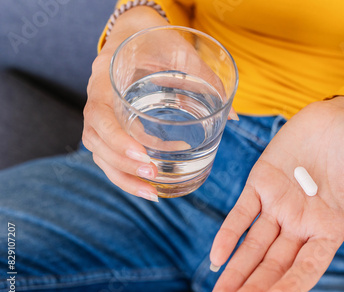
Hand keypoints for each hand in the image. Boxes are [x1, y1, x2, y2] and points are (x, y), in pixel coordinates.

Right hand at [82, 7, 236, 200]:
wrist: (133, 30)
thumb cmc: (155, 38)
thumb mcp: (178, 49)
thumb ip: (204, 78)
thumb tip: (233, 117)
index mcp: (106, 77)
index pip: (99, 114)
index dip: (117, 138)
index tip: (143, 155)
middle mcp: (97, 97)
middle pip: (96, 140)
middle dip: (123, 164)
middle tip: (153, 176)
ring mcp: (100, 112)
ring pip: (99, 152)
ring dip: (124, 176)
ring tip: (153, 193)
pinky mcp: (110, 124)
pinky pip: (109, 152)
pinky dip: (126, 172)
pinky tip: (150, 183)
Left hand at [209, 97, 343, 291]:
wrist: (342, 116)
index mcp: (329, 231)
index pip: (307, 267)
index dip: (290, 285)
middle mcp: (301, 225)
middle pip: (274, 264)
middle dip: (253, 288)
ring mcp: (279, 206)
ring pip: (253, 245)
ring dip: (235, 271)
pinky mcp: (261, 184)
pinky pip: (242, 213)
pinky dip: (228, 233)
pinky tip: (216, 257)